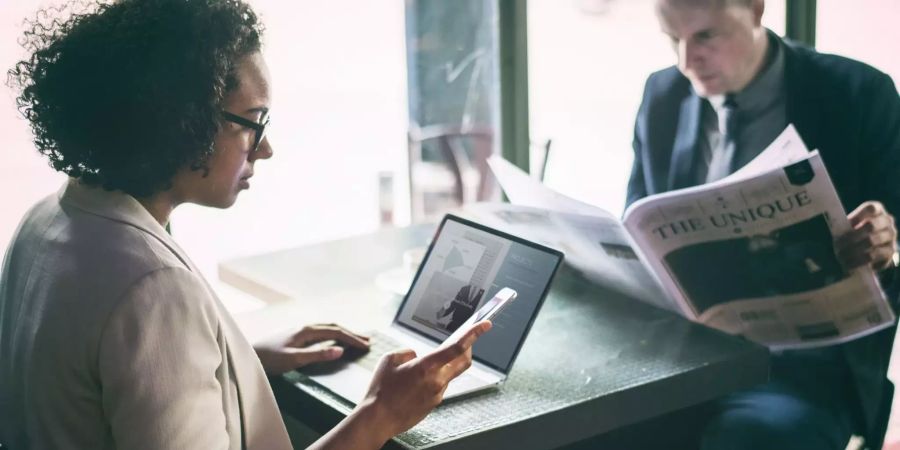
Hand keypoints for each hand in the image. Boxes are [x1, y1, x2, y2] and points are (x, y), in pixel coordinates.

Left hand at [254, 323, 368, 374]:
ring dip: (343, 333)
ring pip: (327, 328)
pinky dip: (333, 335)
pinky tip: (333, 340)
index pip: (336, 332)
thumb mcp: (294, 359)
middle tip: (368, 341)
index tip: (366, 346)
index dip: (352, 338)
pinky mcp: (295, 336)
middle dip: (351, 333)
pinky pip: (321, 332)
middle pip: (334, 327)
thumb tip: (340, 350)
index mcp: (307, 330)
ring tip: (355, 339)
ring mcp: (300, 330)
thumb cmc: (269, 359)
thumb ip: (317, 355)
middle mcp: (305, 327)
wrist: (247, 355)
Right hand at [359, 321, 491, 440]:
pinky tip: (415, 383)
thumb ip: (407, 353)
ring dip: (443, 366)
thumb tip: (417, 356)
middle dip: (468, 348)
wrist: (378, 420)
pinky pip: (439, 386)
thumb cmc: (381, 391)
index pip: (457, 347)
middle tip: (466, 339)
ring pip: (449, 374)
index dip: (474, 333)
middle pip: (463, 361)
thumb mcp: (389, 360)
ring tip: (421, 367)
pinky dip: (433, 379)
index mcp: (427, 367)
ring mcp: (437, 394)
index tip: (486, 324)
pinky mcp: (434, 404)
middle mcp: (437, 381)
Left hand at [835, 201, 897, 270]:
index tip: (847, 224)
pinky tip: (848, 264)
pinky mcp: (890, 251)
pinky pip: (875, 255)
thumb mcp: (848, 226)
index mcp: (876, 210)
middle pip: (871, 225)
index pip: (871, 208)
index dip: (858, 215)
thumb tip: (830, 230)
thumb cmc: (853, 232)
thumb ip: (843, 225)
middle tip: (837, 245)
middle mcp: (887, 221)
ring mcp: (891, 235)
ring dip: (853, 249)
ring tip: (839, 256)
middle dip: (852, 236)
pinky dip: (859, 260)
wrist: (865, 249)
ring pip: (872, 241)